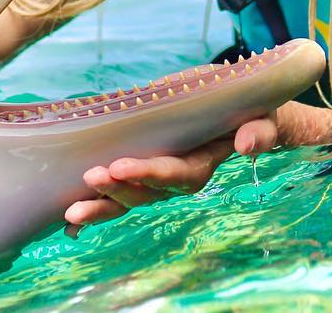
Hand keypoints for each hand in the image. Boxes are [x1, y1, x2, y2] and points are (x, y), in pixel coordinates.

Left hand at [62, 100, 331, 231]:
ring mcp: (161, 177)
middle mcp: (180, 176)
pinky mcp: (145, 168)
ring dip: (103, 204)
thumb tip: (248, 144)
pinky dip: (97, 206)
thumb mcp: (262, 114)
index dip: (150, 173)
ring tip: (73, 210)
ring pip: (131, 199)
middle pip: (149, 193)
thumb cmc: (250, 108)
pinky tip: (69, 223)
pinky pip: (121, 193)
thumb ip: (258, 130)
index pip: (179, 174)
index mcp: (205, 161)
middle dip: (120, 190)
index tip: (120, 166)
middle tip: (92, 179)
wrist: (243, 111)